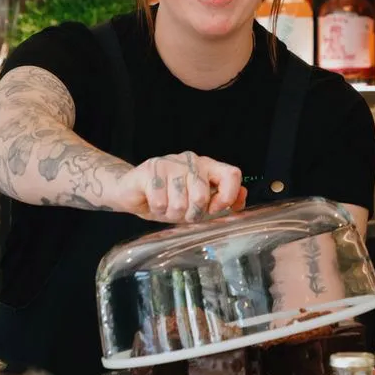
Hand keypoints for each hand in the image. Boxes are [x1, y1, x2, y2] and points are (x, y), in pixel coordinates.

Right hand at [114, 151, 246, 223]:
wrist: (132, 191)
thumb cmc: (168, 198)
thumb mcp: (197, 204)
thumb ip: (221, 201)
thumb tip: (242, 198)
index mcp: (208, 166)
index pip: (232, 174)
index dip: (228, 197)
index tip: (214, 210)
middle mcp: (192, 161)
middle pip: (202, 195)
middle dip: (191, 214)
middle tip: (182, 213)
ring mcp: (171, 163)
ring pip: (180, 202)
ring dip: (171, 213)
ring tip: (166, 206)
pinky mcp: (151, 169)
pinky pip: (160, 202)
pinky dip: (157, 209)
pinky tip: (154, 202)